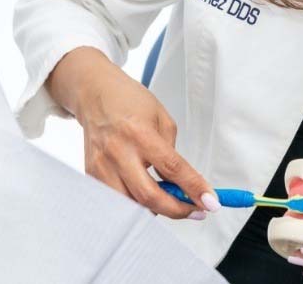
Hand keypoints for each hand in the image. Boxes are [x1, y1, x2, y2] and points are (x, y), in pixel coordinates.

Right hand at [47, 47, 219, 219]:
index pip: (172, 169)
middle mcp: (118, 151)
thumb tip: (182, 185)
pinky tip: (144, 190)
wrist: (95, 93)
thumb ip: (171, 152)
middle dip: (177, 210)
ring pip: (131, 205)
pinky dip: (134, 202)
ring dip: (155, 209)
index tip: (210, 203)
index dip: (194, 189)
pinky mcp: (91, 173)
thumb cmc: (129, 100)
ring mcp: (102, 165)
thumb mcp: (161, 118)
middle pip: (149, 196)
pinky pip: (117, 199)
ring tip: (168, 199)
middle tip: (194, 210)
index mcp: (140, 133)